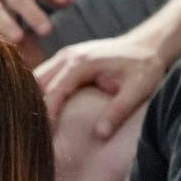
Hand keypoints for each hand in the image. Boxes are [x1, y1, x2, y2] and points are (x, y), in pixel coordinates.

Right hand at [35, 35, 166, 136]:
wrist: (150, 43)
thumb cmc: (145, 66)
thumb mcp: (137, 89)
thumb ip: (117, 111)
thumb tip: (100, 135)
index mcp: (81, 64)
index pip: (52, 93)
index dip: (45, 116)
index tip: (42, 137)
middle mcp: (67, 57)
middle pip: (34, 83)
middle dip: (30, 107)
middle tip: (32, 131)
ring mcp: (64, 56)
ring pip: (35, 78)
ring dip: (30, 98)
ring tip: (32, 122)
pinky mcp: (65, 60)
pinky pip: (43, 76)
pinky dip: (37, 92)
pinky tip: (38, 109)